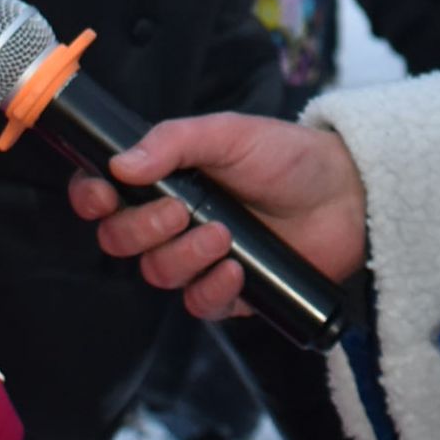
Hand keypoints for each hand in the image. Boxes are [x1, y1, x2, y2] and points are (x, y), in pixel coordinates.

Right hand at [67, 109, 367, 320]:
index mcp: (164, 179)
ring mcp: (200, 259)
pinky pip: (199, 306)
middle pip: (120, 241)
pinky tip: (237, 271)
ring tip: (223, 235)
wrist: (347, 194)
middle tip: (182, 210)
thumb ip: (174, 141)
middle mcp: (174, 221)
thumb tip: (121, 163)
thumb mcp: (230, 133)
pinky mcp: (230, 292)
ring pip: (157, 274)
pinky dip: (212, 290)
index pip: (105, 195)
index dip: (91, 199)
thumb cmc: (288, 156)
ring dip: (183, 257)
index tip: (104, 195)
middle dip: (142, 229)